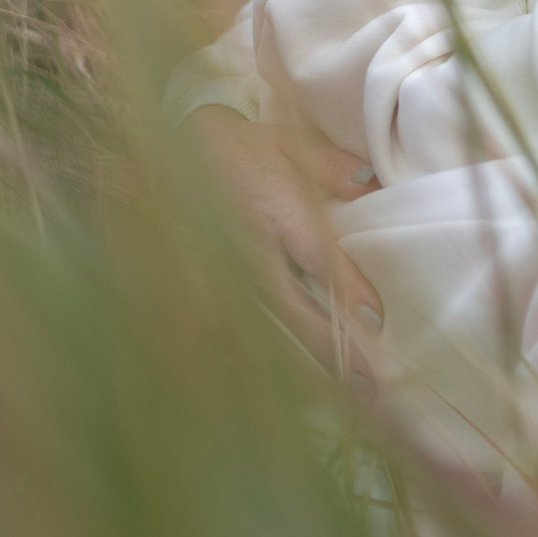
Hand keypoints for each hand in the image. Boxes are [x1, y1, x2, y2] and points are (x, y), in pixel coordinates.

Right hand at [189, 106, 388, 388]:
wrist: (160, 148)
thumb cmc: (235, 146)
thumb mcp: (287, 142)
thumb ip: (331, 167)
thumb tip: (372, 185)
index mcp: (273, 209)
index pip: (317, 258)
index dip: (347, 291)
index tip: (377, 319)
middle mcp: (245, 249)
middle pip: (291, 309)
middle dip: (330, 348)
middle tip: (370, 382)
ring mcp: (217, 273)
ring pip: (264, 330)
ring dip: (301, 362)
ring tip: (341, 394)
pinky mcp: (195, 288)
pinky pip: (233, 330)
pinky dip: (263, 359)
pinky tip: (292, 385)